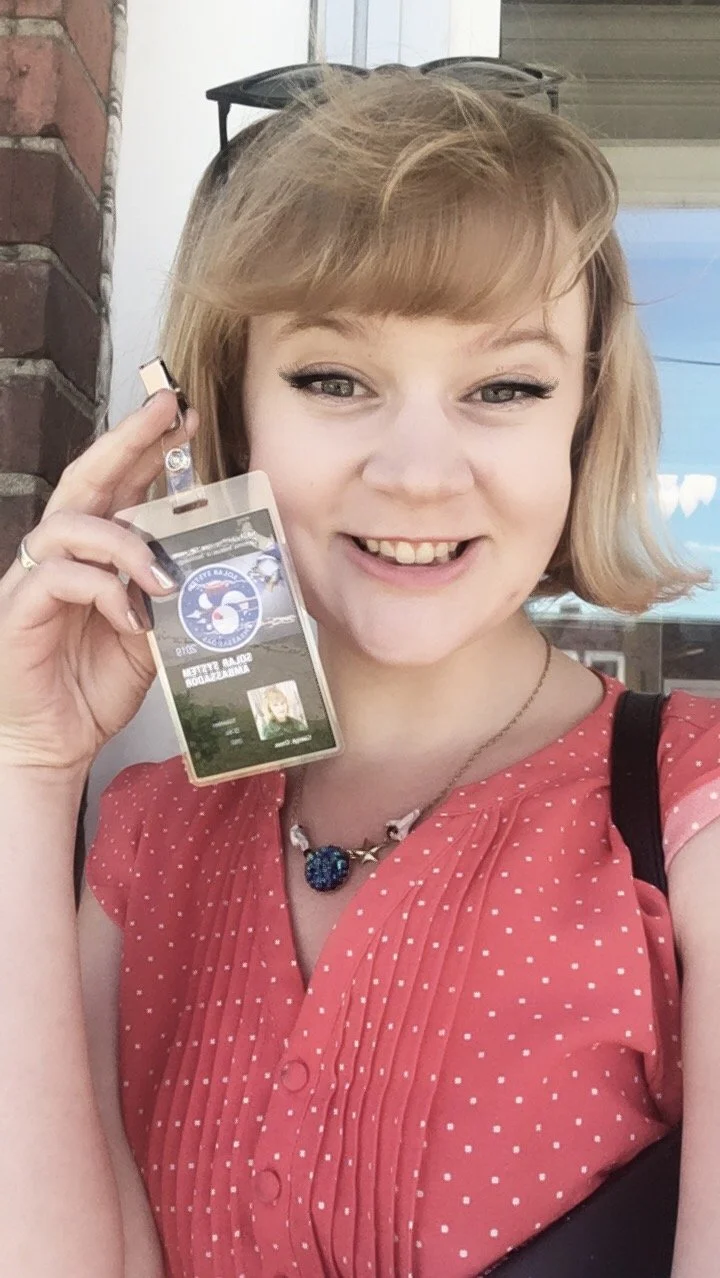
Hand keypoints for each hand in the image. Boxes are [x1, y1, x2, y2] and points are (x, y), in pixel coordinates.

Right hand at [0, 392, 198, 774]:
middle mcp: (57, 557)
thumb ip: (170, 603)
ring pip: (69, 525)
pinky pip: (59, 577)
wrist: (49, 745)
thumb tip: (212, 571)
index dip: (146, 449)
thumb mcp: (151, 640)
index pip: (117, 488)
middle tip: (168, 411)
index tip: (184, 417)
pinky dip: (104, 590)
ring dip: (125, 541)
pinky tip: (131, 616)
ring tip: (164, 575)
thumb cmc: (92, 689)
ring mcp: (31, 582)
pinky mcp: (17, 614)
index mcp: (91, 556)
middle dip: (128, 442)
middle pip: (86, 481)